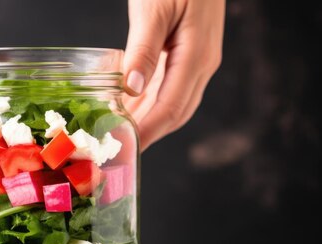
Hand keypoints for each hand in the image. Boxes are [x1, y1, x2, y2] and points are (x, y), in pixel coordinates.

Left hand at [122, 0, 224, 149]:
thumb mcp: (154, 9)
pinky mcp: (188, 53)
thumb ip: (143, 50)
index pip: (170, 109)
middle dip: (148, 134)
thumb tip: (131, 90)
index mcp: (198, 57)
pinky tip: (130, 107)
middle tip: (119, 151)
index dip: (147, 133)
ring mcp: (198, 60)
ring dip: (148, 121)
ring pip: (173, 103)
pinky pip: (169, 87)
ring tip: (121, 135)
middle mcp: (202, 64)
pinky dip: (149, 102)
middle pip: (175, 113)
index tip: (125, 150)